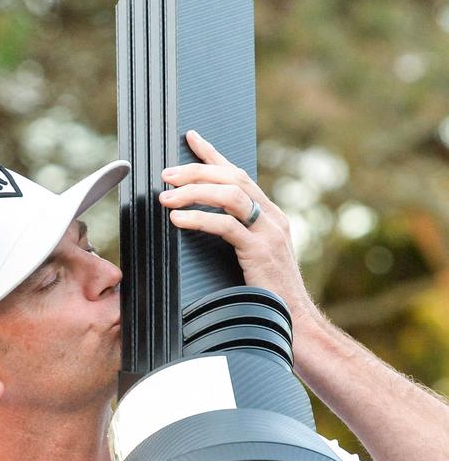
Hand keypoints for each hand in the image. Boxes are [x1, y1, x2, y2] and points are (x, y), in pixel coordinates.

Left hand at [159, 130, 317, 326]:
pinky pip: (225, 225)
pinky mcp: (260, 251)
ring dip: (193, 191)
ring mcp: (269, 232)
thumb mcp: (254, 260)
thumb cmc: (269, 297)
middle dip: (196, 170)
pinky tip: (178, 220)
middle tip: (166, 175)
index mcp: (271, 216)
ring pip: (229, 194)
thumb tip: (204, 227)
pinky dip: (198, 219)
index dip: (214, 154)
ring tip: (165, 198)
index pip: (240, 174)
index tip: (191, 138)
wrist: (294, 323)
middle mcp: (273, 217)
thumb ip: (238, 239)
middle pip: (233, 177)